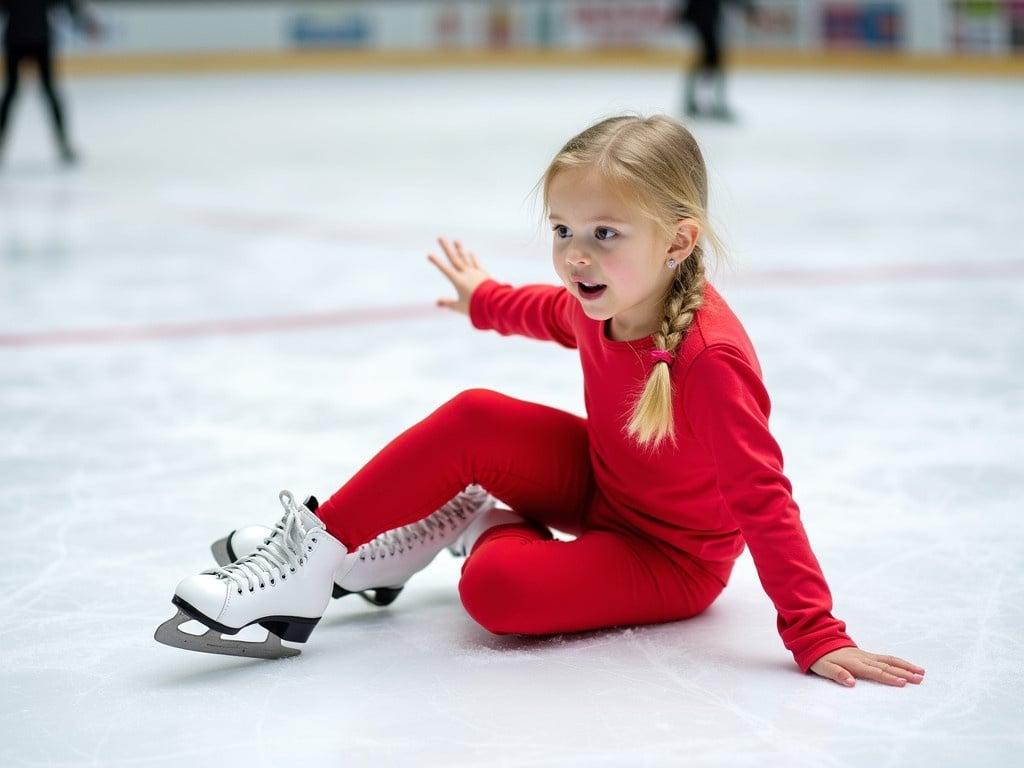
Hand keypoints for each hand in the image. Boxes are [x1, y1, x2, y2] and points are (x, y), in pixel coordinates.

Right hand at [427, 237, 491, 315]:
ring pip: (466, 258)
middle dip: (446, 247)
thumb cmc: (476, 306)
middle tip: (440, 237)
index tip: (429, 254)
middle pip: (454, 258)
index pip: (445, 269)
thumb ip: (448, 303)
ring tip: (456, 240)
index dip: (436, 262)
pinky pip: (477, 264)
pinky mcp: (483, 274)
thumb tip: (437, 302)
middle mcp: (466, 273)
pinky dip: (473, 258)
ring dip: (460, 249)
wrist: (492, 303)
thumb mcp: (460, 306)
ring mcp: (475, 272)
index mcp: (458, 281)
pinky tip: (470, 252)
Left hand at [810, 647, 925, 687]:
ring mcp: (867, 656)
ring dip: (905, 666)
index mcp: (854, 663)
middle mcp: (864, 658)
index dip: (889, 678)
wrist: (819, 641)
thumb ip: (837, 674)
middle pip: (887, 666)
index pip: (875, 672)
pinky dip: (899, 662)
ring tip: (921, 672)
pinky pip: (886, 658)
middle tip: (919, 679)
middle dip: (904, 673)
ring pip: (890, 661)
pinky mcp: (868, 655)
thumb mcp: (824, 668)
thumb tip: (851, 683)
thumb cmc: (821, 659)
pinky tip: (908, 667)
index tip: (903, 682)